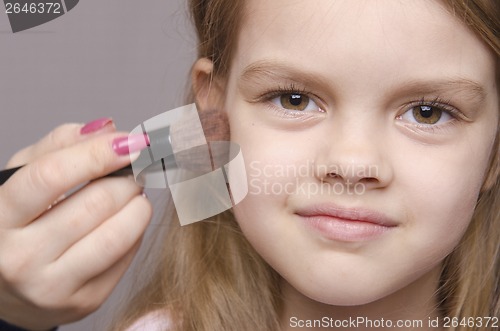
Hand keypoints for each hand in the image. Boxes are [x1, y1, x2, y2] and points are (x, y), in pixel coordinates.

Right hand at [0, 120, 151, 329]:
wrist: (7, 288)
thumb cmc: (16, 224)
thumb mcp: (19, 178)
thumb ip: (58, 146)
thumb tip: (109, 129)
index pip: (51, 176)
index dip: (97, 154)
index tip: (130, 142)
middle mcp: (20, 258)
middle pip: (94, 204)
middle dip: (125, 179)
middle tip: (132, 170)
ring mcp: (53, 286)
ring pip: (118, 234)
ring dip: (138, 205)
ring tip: (133, 194)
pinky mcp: (84, 302)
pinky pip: (127, 257)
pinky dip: (135, 232)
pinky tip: (124, 223)